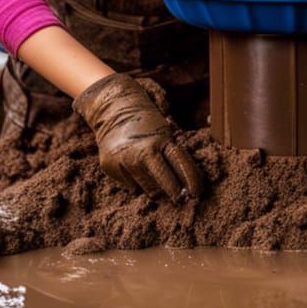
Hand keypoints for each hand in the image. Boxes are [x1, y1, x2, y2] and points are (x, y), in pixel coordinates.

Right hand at [72, 73, 203, 200]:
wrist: (112, 110)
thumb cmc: (145, 125)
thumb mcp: (163, 133)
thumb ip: (172, 156)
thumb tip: (186, 187)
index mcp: (160, 140)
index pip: (180, 163)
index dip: (191, 180)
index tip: (196, 193)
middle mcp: (142, 151)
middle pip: (165, 183)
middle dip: (176, 193)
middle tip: (181, 198)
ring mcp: (125, 161)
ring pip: (149, 190)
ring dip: (155, 187)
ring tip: (152, 173)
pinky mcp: (110, 167)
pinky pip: (131, 186)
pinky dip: (136, 182)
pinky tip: (133, 168)